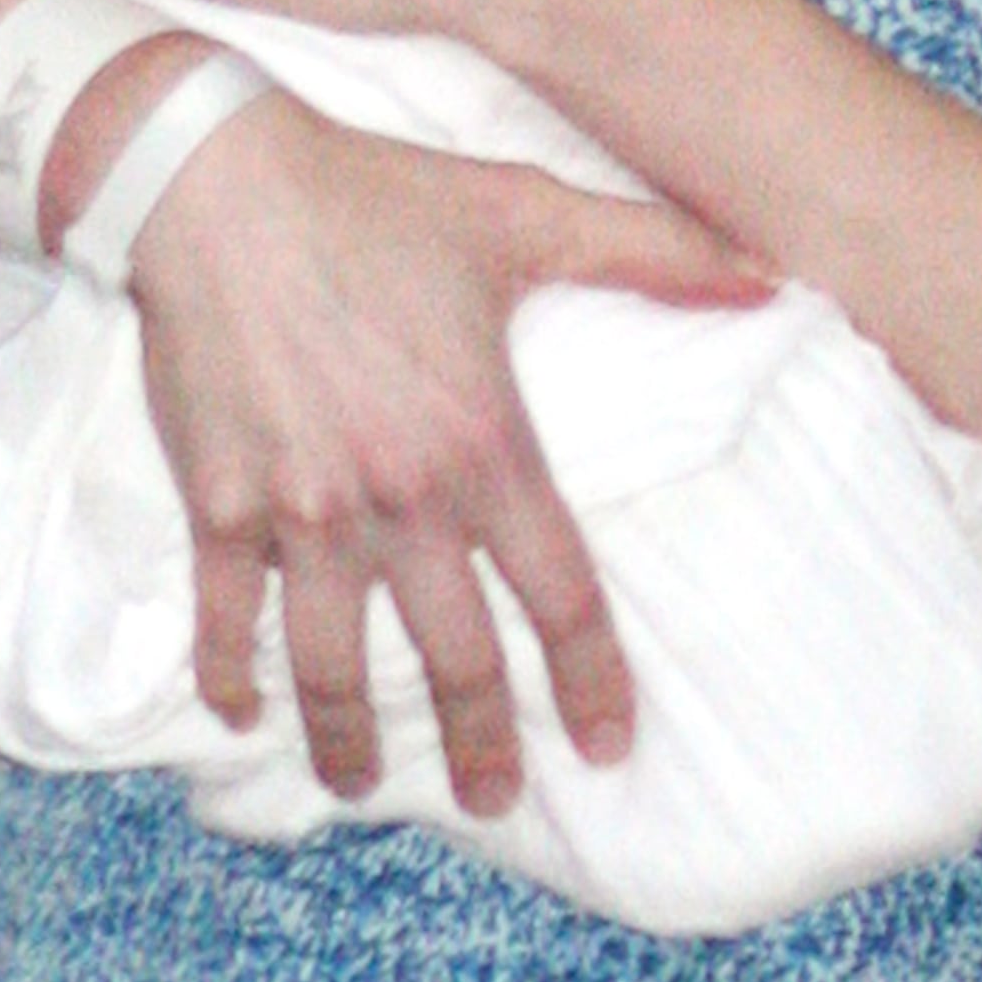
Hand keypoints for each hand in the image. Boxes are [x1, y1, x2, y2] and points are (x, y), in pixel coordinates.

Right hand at [125, 87, 766, 815]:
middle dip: (479, 747)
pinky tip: (240, 712)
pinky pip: (225, 617)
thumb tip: (767, 269)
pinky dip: (229, 675)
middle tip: (496, 800)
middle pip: (453, 659)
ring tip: (362, 784)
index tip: (607, 746)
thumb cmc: (373, 194)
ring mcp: (304, 512)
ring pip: (334, 667)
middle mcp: (400, 499)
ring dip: (350, 741)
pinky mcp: (218, 505)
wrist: (214, 181)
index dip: (588, 681)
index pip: (559, 596)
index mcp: (483, 443)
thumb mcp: (520, 212)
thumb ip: (649, 249)